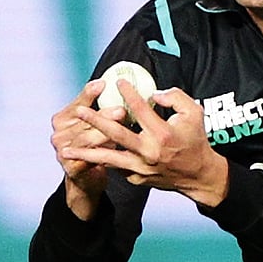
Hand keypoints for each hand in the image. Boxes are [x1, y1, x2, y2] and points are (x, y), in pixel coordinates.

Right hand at [50, 79, 126, 218]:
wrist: (87, 179)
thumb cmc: (95, 145)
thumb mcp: (95, 124)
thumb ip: (102, 109)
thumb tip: (123, 90)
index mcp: (62, 119)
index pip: (77, 103)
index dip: (89, 94)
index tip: (103, 84)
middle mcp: (59, 134)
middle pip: (83, 121)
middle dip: (103, 115)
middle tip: (120, 110)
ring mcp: (62, 152)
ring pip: (86, 139)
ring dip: (104, 133)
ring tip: (120, 129)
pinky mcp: (71, 168)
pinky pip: (87, 158)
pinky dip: (101, 152)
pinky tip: (114, 147)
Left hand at [60, 81, 228, 207]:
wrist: (198, 175)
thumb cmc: (196, 140)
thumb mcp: (194, 113)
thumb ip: (175, 97)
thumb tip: (154, 94)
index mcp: (162, 134)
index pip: (140, 109)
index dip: (129, 93)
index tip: (118, 82)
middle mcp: (149, 151)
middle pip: (116, 134)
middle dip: (95, 122)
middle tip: (79, 111)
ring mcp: (142, 167)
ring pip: (108, 158)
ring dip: (85, 153)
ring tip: (65, 150)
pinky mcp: (137, 178)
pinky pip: (117, 168)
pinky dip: (103, 162)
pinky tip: (88, 157)